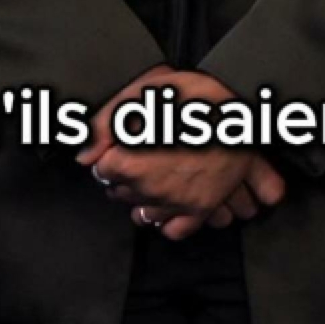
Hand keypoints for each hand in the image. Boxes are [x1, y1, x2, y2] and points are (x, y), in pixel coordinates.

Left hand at [78, 69, 287, 239]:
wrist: (241, 107)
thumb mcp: (140, 93)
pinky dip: (167, 221)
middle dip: (122, 178)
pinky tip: (167, 205)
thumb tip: (83, 156)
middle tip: (136, 158)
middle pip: (119, 193)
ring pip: (143, 214)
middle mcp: (150, 188)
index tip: (116, 148)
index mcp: (130, 161)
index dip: (107, 157)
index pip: (101, 171)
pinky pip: (174, 230)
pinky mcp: (201, 208)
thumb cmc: (192, 94)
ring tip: (151, 179)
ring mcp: (176, 201)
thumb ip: (104, 124)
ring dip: (142, 199)